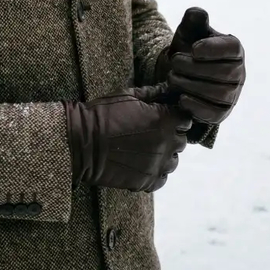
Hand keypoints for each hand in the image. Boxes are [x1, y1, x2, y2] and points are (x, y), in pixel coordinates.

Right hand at [64, 84, 191, 192]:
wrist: (83, 142)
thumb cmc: (104, 113)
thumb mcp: (128, 96)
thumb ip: (152, 93)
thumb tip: (167, 88)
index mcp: (164, 121)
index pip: (185, 119)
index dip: (176, 115)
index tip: (165, 114)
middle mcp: (166, 144)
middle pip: (181, 141)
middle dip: (171, 134)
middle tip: (153, 130)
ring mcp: (157, 165)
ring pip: (173, 161)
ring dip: (164, 154)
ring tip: (146, 147)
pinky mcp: (147, 182)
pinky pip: (162, 178)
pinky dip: (155, 171)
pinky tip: (142, 162)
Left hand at [160, 7, 245, 125]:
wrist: (179, 72)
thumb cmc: (188, 47)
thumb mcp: (189, 30)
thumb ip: (193, 19)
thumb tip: (198, 13)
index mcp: (234, 49)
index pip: (232, 49)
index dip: (214, 49)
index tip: (194, 49)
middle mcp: (238, 72)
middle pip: (225, 73)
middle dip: (196, 68)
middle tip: (175, 62)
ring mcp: (232, 95)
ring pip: (219, 94)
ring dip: (192, 85)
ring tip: (172, 77)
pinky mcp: (221, 113)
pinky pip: (214, 114)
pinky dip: (197, 107)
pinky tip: (181, 98)